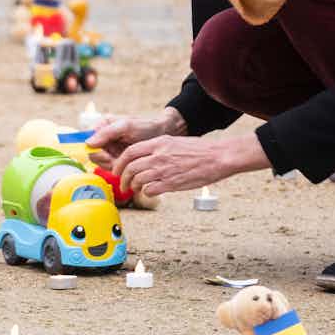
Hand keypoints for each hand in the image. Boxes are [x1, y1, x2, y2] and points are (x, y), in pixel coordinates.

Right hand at [86, 108, 186, 164]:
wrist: (162, 134)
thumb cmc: (145, 126)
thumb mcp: (126, 126)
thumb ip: (107, 132)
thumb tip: (88, 143)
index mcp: (103, 127)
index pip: (87, 141)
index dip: (93, 149)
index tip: (104, 153)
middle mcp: (104, 139)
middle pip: (93, 154)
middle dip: (104, 159)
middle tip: (114, 160)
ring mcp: (111, 150)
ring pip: (102, 163)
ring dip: (111, 165)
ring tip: (124, 161)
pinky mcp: (119, 160)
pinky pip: (111, 168)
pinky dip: (118, 169)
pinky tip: (128, 165)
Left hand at [110, 133, 269, 197]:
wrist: (217, 157)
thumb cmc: (199, 150)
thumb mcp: (174, 142)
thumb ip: (158, 148)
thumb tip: (144, 157)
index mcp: (159, 143)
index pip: (130, 152)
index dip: (119, 163)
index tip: (117, 170)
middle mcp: (158, 156)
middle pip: (130, 168)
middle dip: (122, 178)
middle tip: (122, 184)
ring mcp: (164, 170)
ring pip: (138, 180)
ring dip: (133, 186)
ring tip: (135, 189)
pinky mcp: (171, 184)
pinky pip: (150, 190)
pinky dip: (146, 192)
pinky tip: (150, 192)